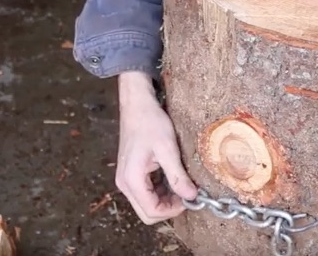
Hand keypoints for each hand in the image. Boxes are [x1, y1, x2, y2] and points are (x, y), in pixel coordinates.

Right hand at [115, 71, 197, 223]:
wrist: (137, 106)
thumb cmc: (150, 123)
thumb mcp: (167, 149)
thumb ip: (178, 176)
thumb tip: (192, 196)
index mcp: (132, 180)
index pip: (152, 211)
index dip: (173, 210)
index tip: (191, 199)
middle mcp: (125, 184)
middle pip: (147, 212)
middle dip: (169, 208)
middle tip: (188, 195)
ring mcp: (126, 180)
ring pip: (147, 204)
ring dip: (166, 200)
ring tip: (184, 185)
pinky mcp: (131, 174)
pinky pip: (146, 192)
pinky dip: (161, 192)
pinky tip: (174, 179)